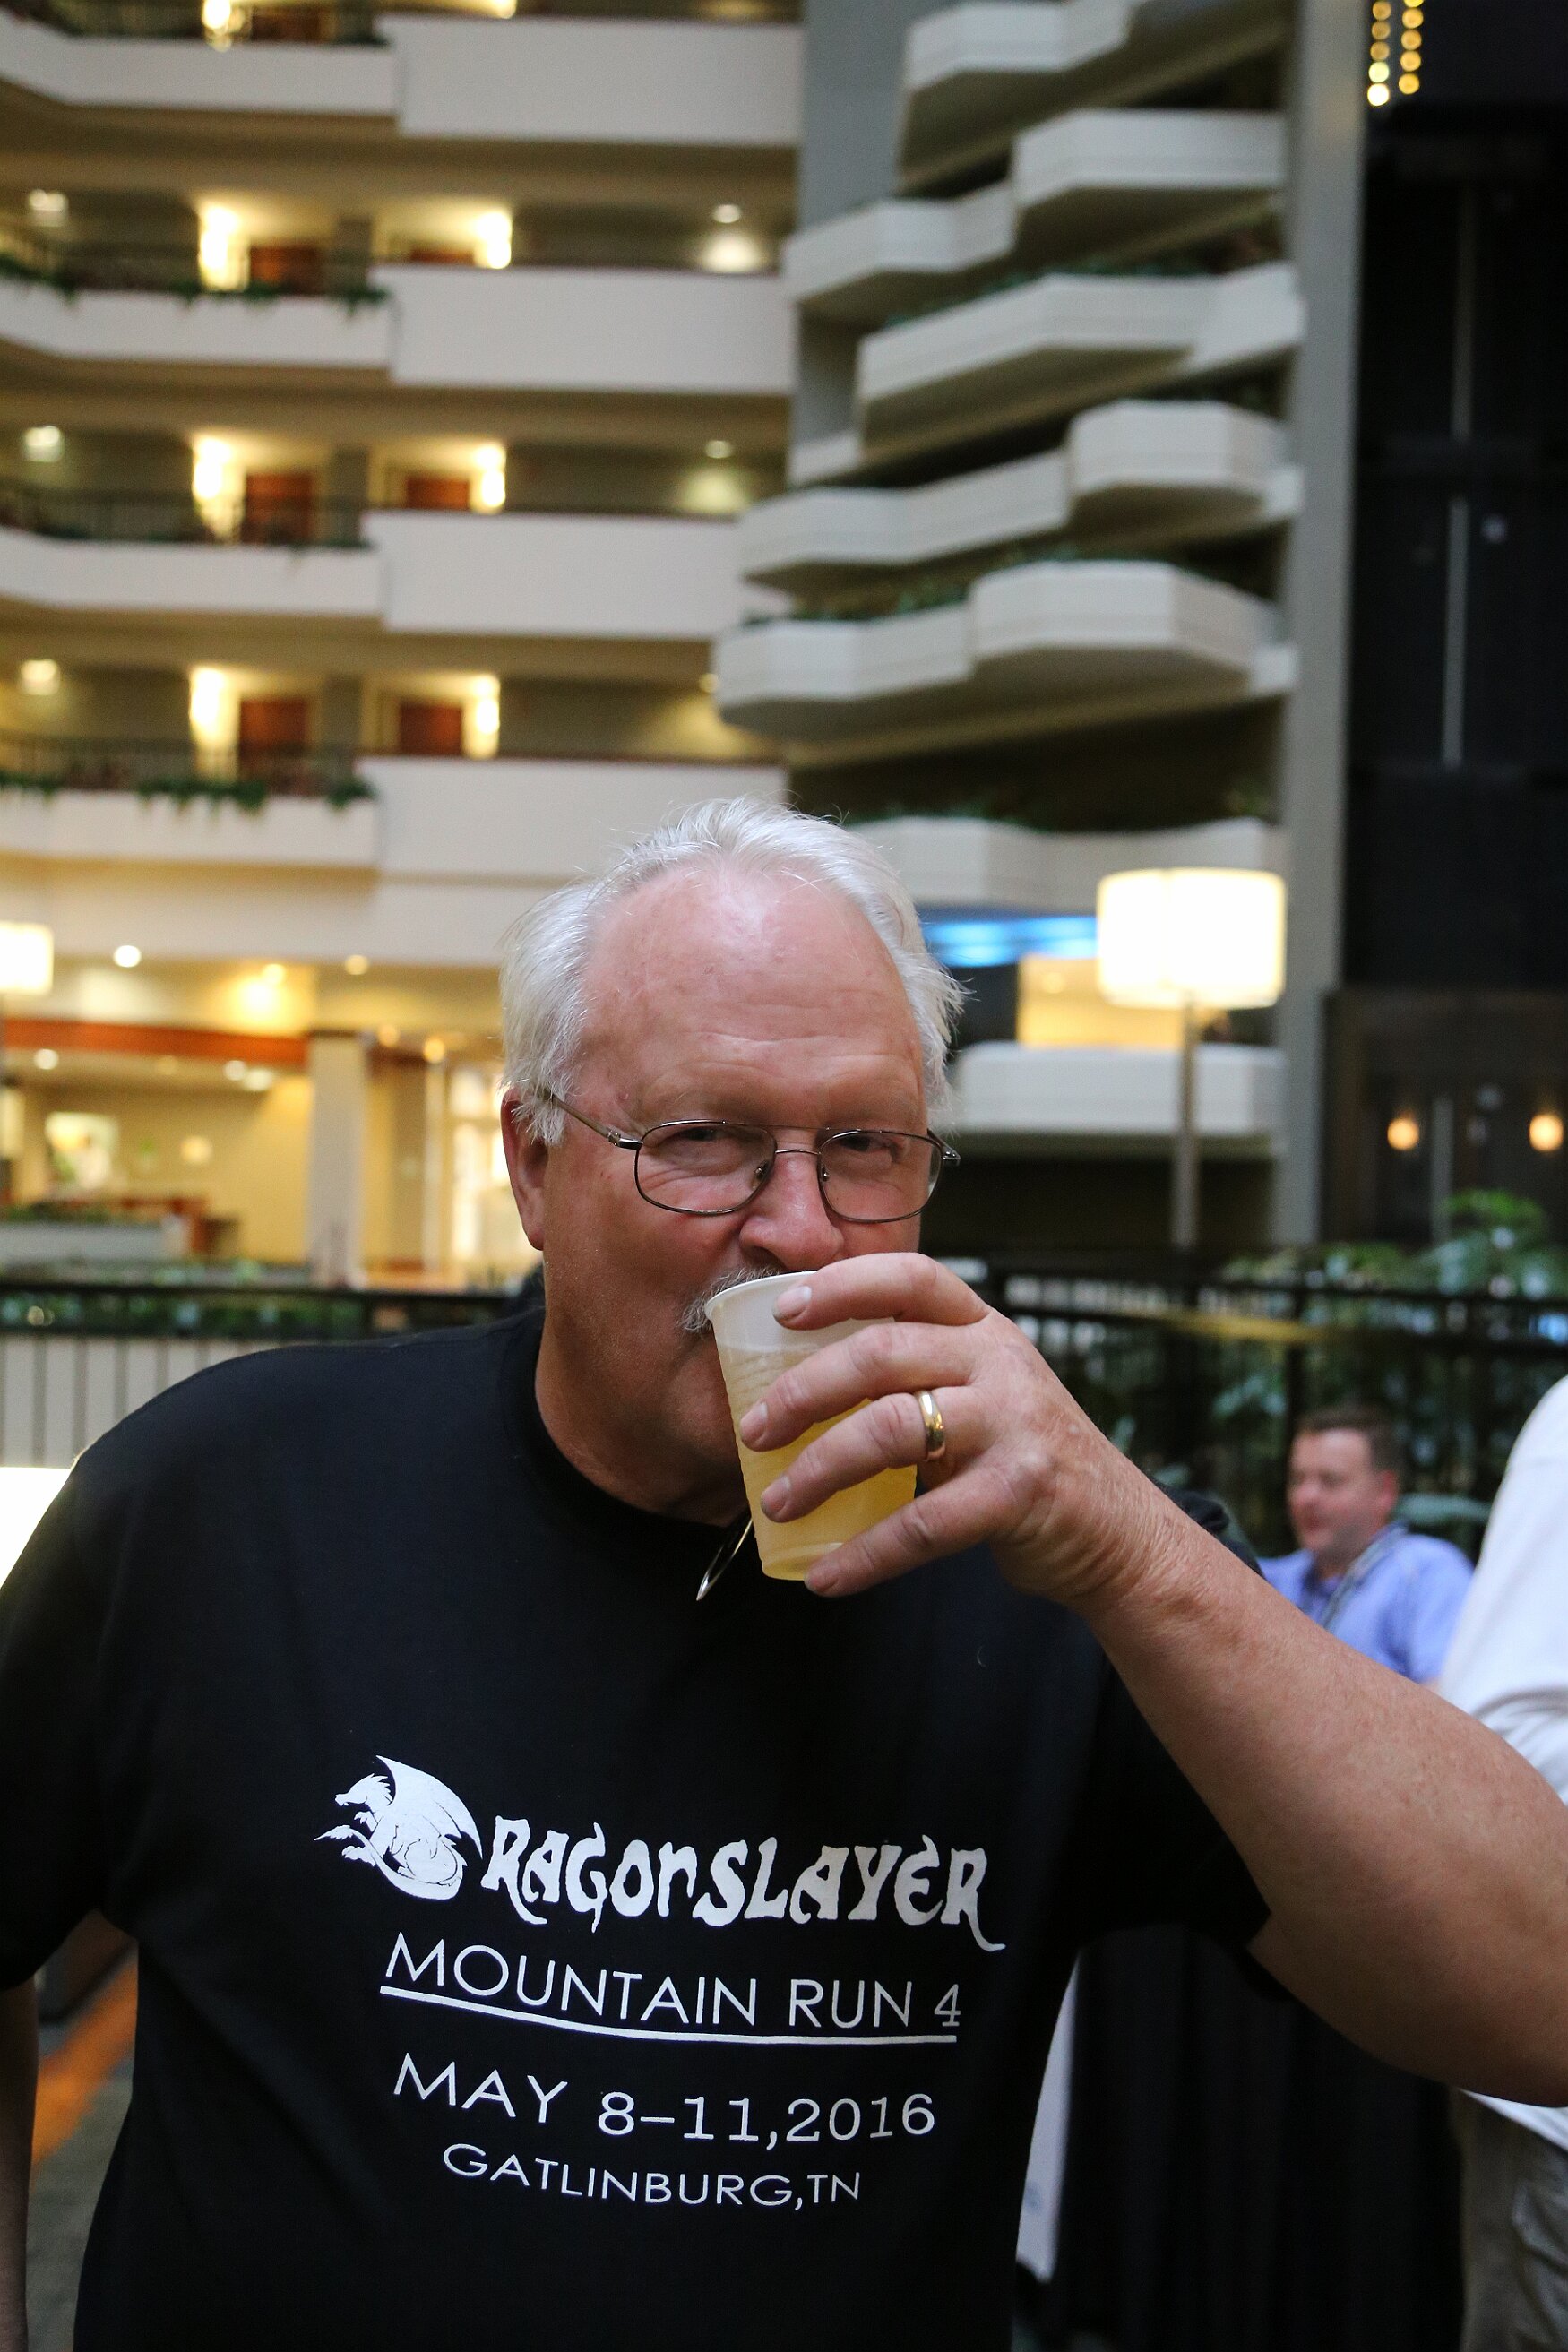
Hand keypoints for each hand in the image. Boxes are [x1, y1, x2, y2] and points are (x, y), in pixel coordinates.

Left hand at [736, 1253, 1190, 1607]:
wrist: (1117, 1533)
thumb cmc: (1025, 1459)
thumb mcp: (983, 1393)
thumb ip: (919, 1375)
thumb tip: (801, 1385)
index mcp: (984, 1330)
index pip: (913, 1278)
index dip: (844, 1283)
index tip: (784, 1309)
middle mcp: (1001, 1364)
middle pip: (882, 1352)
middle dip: (804, 1391)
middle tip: (754, 1430)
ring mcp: (1014, 1426)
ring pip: (891, 1429)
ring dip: (820, 1470)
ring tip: (777, 1503)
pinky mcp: (1019, 1494)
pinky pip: (922, 1524)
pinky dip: (865, 1555)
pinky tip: (826, 1575)